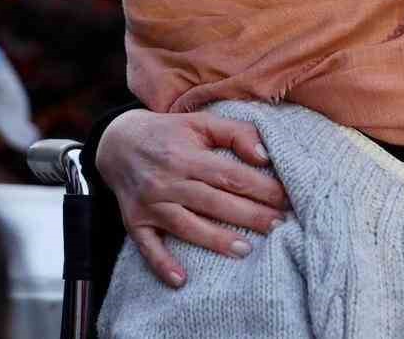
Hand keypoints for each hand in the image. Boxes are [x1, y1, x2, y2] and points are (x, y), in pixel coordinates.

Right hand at [96, 108, 289, 286]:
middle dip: (249, 215)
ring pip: (187, 226)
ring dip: (216, 240)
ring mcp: (150, 204)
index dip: (260, 188)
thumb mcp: (201, 122)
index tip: (285, 199)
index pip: (231, 176)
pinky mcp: (134, 221)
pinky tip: (181, 280)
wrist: (117, 142)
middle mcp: (168, 181)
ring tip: (246, 250)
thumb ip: (235, 133)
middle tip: (278, 226)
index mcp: (187, 156)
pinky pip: (147, 247)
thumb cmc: (169, 133)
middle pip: (214, 202)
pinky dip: (163, 264)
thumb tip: (264, 155)